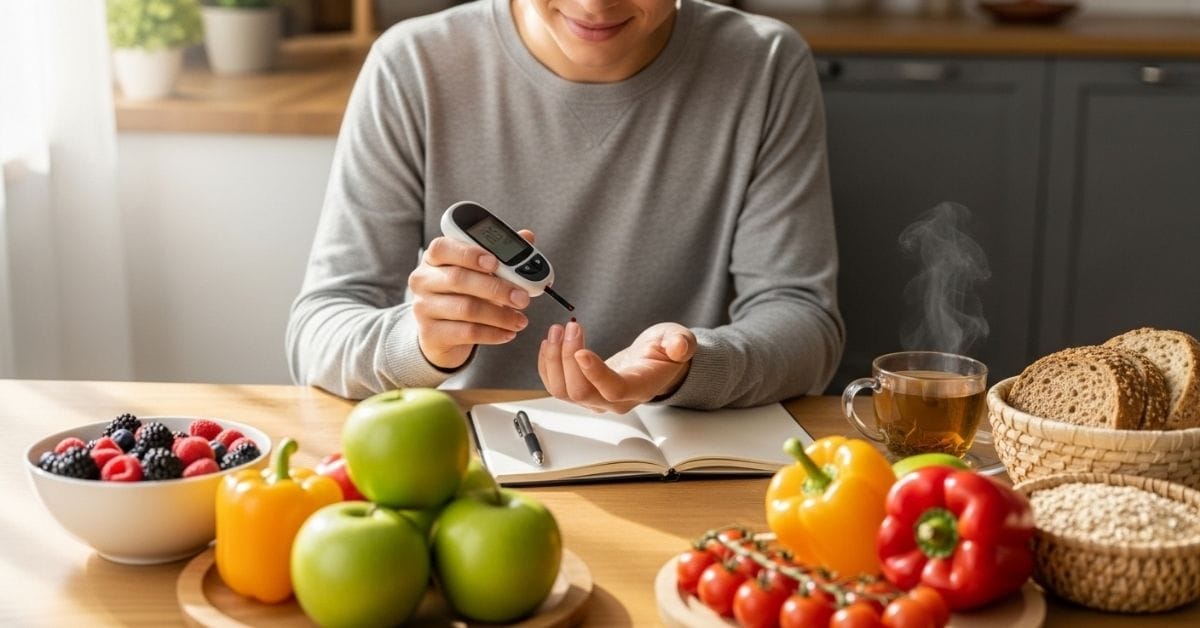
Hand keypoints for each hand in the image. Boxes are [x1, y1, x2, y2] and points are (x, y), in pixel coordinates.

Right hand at [407, 231, 534, 369]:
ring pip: (466, 308)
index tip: (495, 262)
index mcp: (434, 258)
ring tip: (520, 320)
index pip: (443, 248)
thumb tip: (527, 236)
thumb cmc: (463, 295)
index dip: (470, 254)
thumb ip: (500, 255)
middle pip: (459, 279)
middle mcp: (423, 280)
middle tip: (522, 298)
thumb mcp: (479, 274)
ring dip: (500, 315)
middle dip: (496, 288)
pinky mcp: (430, 333)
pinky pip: (466, 332)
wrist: (441, 334)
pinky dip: (492, 334)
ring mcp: (423, 307)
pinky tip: (508, 333)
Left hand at [538, 320, 696, 413]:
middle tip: (568, 327)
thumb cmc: (665, 351)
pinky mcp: (582, 392)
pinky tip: (549, 343)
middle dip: (567, 358)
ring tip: (556, 330)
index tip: (581, 350)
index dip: (595, 373)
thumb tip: (679, 347)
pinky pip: (556, 386)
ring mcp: (596, 399)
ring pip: (563, 391)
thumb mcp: (680, 339)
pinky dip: (547, 365)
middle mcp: (614, 401)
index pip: (613, 389)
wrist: (655, 363)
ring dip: (553, 361)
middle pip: (581, 392)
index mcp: (640, 387)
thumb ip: (681, 342)